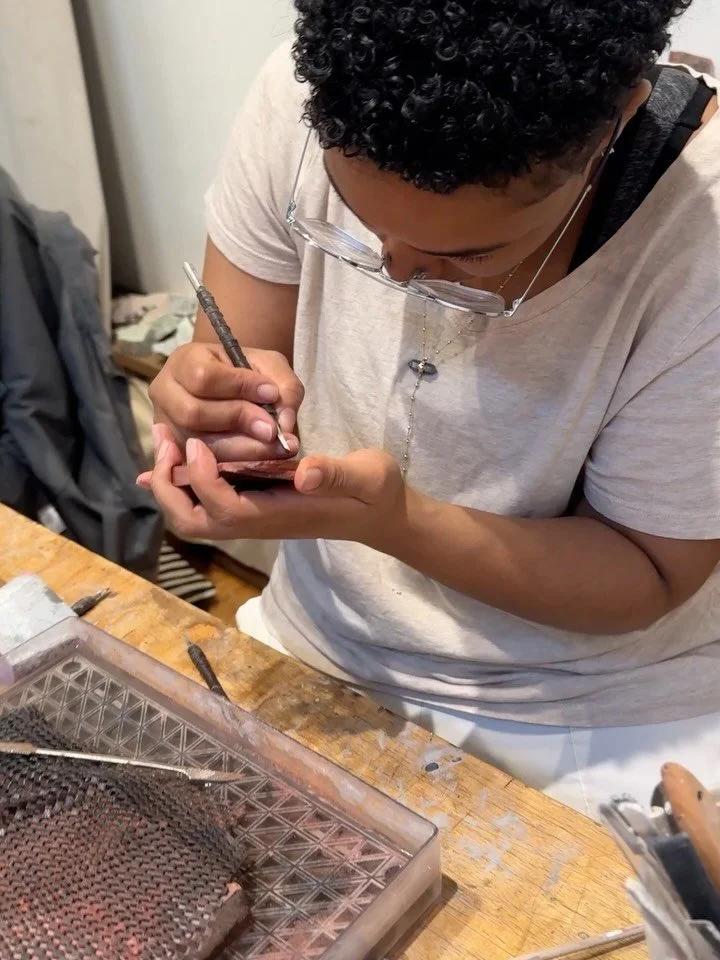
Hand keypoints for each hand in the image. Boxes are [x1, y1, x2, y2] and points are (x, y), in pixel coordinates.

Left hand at [145, 423, 408, 545]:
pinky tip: (172, 457)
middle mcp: (258, 521)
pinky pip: (205, 503)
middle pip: (194, 522)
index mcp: (280, 515)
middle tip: (166, 440)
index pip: (225, 508)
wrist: (381, 514)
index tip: (196, 442)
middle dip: (169, 487)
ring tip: (166, 441)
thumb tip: (305, 471)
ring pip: (194, 516)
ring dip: (171, 484)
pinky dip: (182, 483)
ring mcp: (253, 517)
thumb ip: (337, 474)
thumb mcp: (367, 477)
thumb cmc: (375, 494)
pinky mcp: (253, 506)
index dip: (202, 478)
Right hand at [148, 342, 302, 461]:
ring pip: (198, 444)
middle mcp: (165, 394)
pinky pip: (204, 464)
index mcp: (183, 361)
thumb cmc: (250, 373)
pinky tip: (261, 460)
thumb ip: (284, 387)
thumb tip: (284, 423)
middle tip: (273, 430)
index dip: (240, 387)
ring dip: (242, 448)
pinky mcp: (177, 453)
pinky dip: (236, 463)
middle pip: (194, 414)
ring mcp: (167, 427)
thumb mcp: (271, 367)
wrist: (236, 388)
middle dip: (239, 421)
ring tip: (275, 447)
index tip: (271, 393)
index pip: (204, 377)